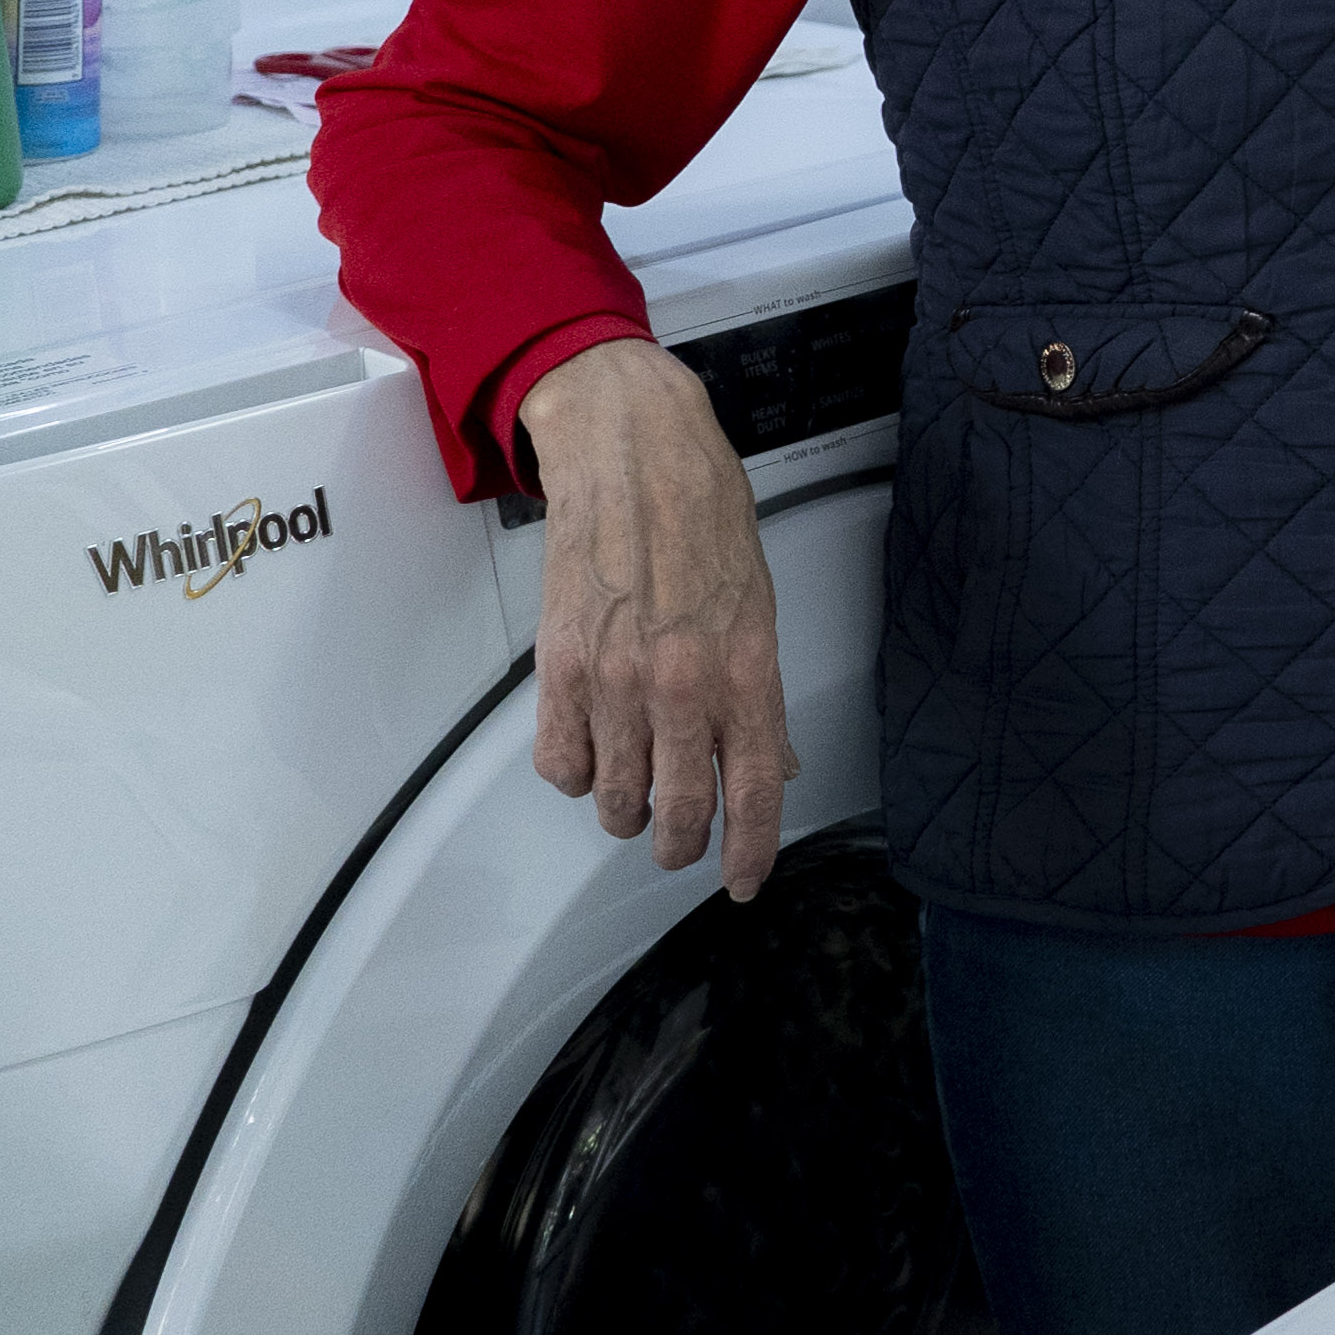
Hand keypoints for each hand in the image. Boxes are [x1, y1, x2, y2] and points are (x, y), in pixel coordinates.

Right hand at [519, 339, 796, 899]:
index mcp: (746, 667)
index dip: (750, 849)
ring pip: (616, 799)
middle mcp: (683, 684)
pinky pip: (561, 764)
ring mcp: (617, 680)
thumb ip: (759, 691)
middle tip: (679, 846)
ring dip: (627, 813)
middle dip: (681, 846)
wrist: (632, 452)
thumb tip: (774, 761)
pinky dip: (575, 775)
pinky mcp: (560, 667)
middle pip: (681, 810)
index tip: (742, 881)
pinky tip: (590, 752)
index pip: (756, 788)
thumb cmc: (702, 513)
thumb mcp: (758, 603)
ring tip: (633, 796)